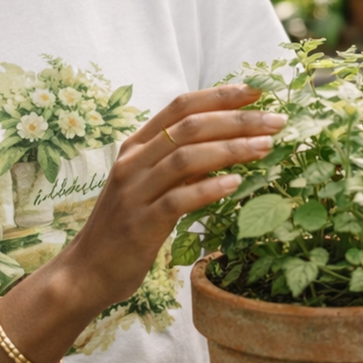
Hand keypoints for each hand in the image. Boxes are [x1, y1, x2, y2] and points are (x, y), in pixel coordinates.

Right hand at [59, 84, 284, 314]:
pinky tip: (236, 184)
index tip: (256, 92)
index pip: (179, 107)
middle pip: (189, 127)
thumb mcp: (150, 186)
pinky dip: (209, 188)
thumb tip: (226, 144)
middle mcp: (132, 162)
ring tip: (266, 146)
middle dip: (236, 119)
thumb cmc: (125, 227)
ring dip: (231, 148)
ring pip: (186, 157)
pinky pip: (179, 199)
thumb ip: (180, 164)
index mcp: (135, 146)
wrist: (87, 270)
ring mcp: (134, 192)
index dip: (219, 96)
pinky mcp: (140, 224)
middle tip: (275, 120)